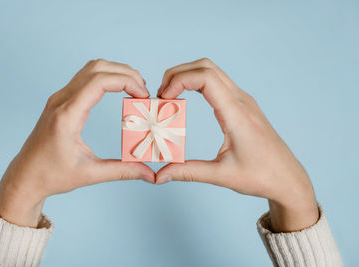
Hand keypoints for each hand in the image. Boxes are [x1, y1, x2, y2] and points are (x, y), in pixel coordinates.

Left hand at [0, 59, 154, 227]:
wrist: (25, 176)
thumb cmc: (52, 176)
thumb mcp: (90, 174)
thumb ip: (122, 171)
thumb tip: (149, 173)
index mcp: (67, 115)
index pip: (99, 81)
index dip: (126, 81)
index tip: (143, 95)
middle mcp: (61, 101)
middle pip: (97, 68)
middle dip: (125, 73)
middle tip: (143, 91)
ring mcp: (59, 98)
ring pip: (91, 69)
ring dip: (115, 73)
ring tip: (134, 88)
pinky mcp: (60, 101)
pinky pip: (85, 78)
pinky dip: (105, 78)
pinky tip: (117, 90)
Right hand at [156, 58, 318, 231]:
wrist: (288, 178)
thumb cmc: (260, 176)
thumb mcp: (221, 176)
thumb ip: (188, 172)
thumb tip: (160, 175)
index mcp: (236, 114)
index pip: (205, 77)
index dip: (179, 80)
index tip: (164, 98)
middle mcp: (241, 101)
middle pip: (206, 66)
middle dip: (178, 74)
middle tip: (161, 95)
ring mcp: (244, 100)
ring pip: (212, 71)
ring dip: (187, 76)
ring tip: (170, 96)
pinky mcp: (243, 105)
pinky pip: (218, 82)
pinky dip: (197, 83)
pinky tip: (187, 99)